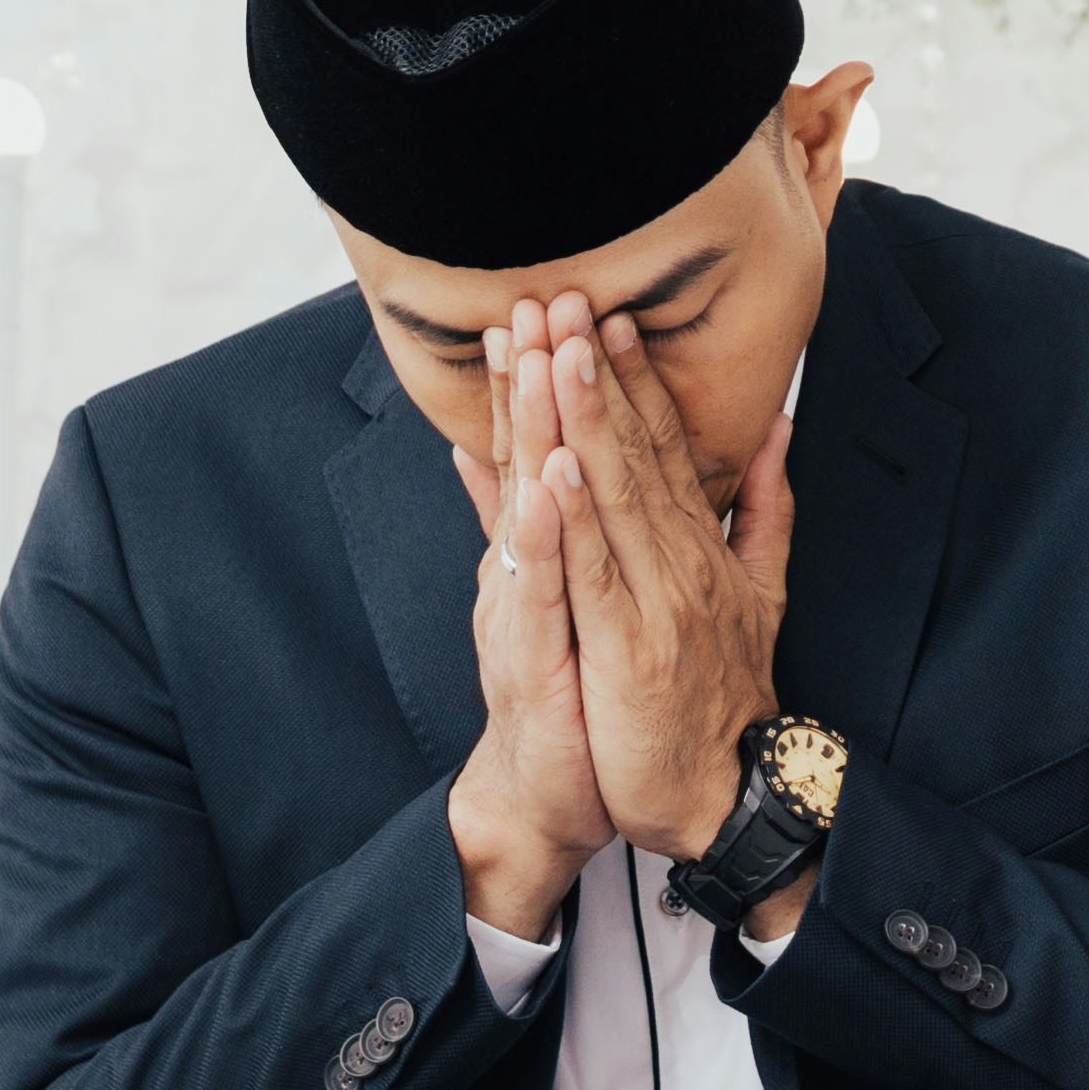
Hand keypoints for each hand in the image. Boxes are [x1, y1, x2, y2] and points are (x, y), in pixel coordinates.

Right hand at [443, 317, 608, 941]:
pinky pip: (533, 585)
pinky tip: (540, 484)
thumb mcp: (569, 596)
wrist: (547, 794)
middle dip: (532, 375)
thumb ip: (561, 525)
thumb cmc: (570, 696)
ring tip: (533, 359)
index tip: (558, 298)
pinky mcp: (525, 654)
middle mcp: (520, 564)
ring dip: (526, 431)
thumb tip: (546, 457)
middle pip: (527, 455)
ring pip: (522, 504)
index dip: (549, 375)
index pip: (545, 445)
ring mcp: (518, 606)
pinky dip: (536, 534)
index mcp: (542, 546)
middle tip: (535, 295)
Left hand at [537, 301, 799, 904]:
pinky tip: (555, 469)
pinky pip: (596, 572)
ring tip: (561, 355)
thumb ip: (767, 509)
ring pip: (616, 496)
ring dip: (585, 422)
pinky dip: (575, 520)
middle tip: (573, 303)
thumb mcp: (763, 592)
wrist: (727, 790)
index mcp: (704, 546)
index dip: (636, 380)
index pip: (666, 447)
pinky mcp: (630, 647)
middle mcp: (685, 561)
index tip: (609, 316)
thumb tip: (780, 432)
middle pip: (638, 453)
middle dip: (603, 375)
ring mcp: (659, 601)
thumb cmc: (726, 694)